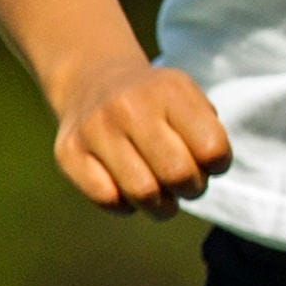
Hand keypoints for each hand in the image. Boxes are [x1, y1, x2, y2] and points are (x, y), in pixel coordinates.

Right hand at [53, 59, 233, 216]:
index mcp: (168, 91)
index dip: (218, 166)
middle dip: (191, 189)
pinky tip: (128, 192)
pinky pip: (107, 199)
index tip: (209, 162)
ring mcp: (95, 128)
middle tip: (186, 184)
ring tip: (163, 196)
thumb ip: (208, 132)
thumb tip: (208, 170)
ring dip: (162, 206)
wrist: (92, 80)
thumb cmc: (155, 102)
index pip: (212, 149)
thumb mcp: (188, 98)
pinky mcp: (68, 152)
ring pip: (143, 193)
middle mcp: (129, 106)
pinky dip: (126, 206)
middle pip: (178, 174)